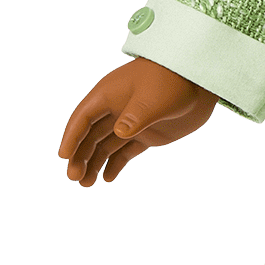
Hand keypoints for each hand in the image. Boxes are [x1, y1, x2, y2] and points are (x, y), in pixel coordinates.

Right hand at [58, 59, 216, 184]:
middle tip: (75, 178)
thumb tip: (120, 132)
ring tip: (87, 184)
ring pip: (105, 145)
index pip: (83, 118)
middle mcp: (115, 109)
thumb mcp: (154, 97)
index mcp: (109, 94)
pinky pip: (125, 150)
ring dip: (94, 162)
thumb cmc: (173, 80)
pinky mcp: (147, 133)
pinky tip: (107, 178)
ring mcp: (131, 122)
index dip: (72, 137)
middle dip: (80, 156)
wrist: (200, 81)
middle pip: (90, 135)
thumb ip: (137, 115)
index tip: (64, 157)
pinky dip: (115, 163)